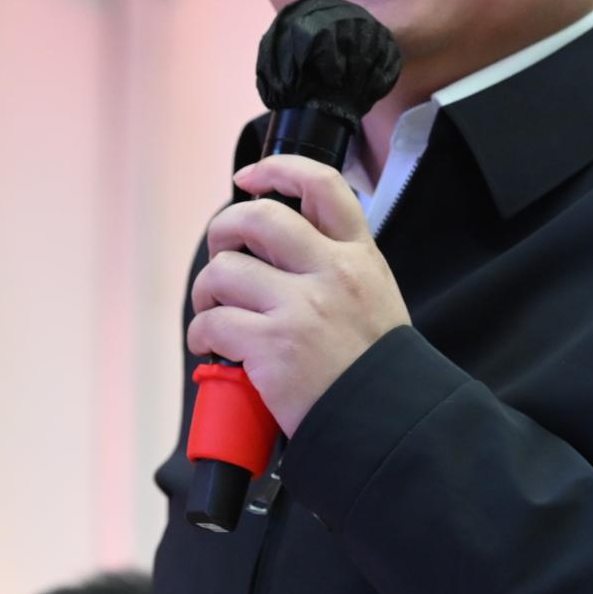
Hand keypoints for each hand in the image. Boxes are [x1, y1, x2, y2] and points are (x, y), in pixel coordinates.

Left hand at [186, 153, 410, 435]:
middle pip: (258, 218)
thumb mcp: (375, 295)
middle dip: (223, 230)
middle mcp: (331, 273)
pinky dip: (202, 334)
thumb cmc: (375, 368)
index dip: (277, 169)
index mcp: (359, 256)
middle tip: (221, 254)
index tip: (248, 177)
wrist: (390, 424)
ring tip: (212, 311)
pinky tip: (212, 347)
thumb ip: (336, 264)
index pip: (322, 186)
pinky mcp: (272, 346)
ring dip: (206, 291)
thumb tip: (278, 245)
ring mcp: (300, 308)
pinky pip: (213, 323)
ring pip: (224, 270)